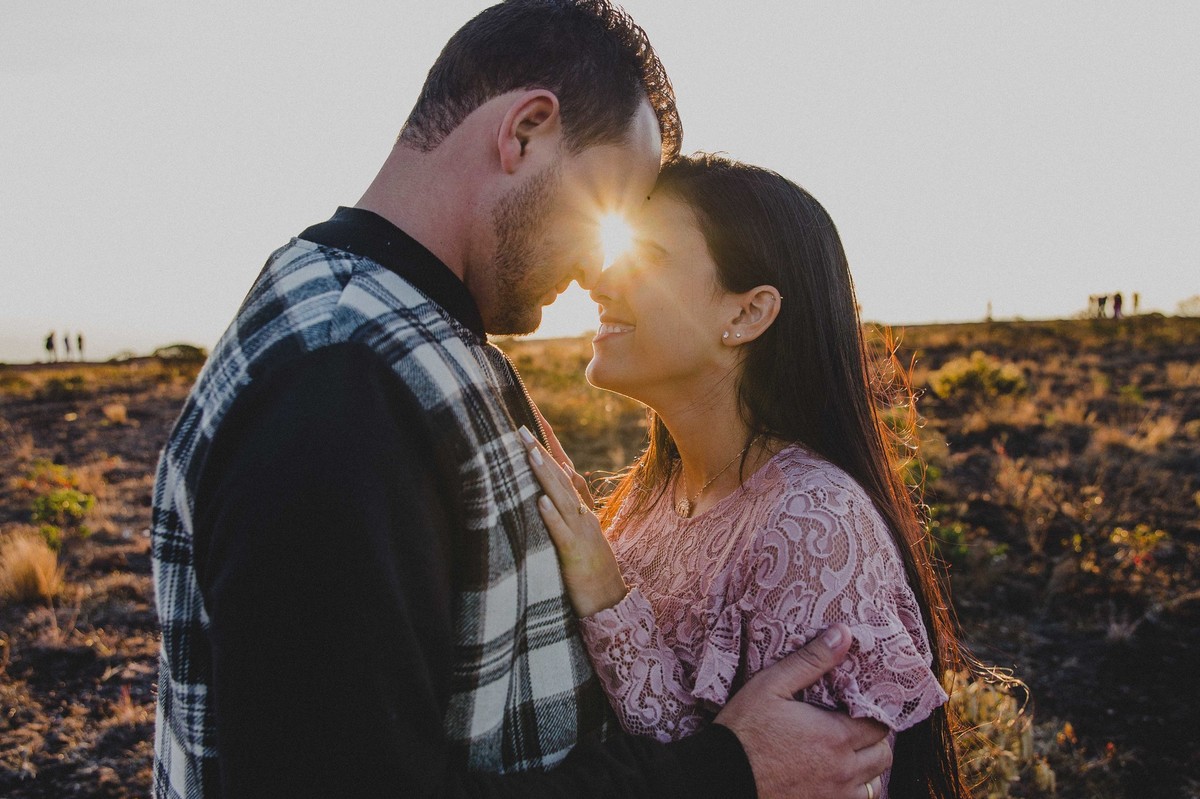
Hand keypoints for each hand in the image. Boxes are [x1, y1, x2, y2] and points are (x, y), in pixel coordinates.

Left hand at [519, 426, 626, 616]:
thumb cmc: (589, 569)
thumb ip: (565, 513)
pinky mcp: (575, 553)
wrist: (610, 601)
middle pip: (560, 477)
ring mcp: (580, 531)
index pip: (564, 471)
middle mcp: (582, 514)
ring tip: (530, 453)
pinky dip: (552, 516)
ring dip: (545, 475)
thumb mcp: (577, 535)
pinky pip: (562, 532)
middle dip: (541, 452)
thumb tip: (546, 493)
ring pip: (561, 498)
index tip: (534, 423)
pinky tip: (540, 501)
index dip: (550, 447)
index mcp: (580, 509)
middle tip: (521, 429)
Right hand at [714, 625, 890, 798]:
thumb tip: (844, 634)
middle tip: (853, 729)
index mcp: (834, 736)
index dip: (873, 713)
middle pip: (882, 757)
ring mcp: (831, 796)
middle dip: (873, 741)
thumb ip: (810, 660)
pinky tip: (829, 778)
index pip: (879, 725)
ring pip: (871, 785)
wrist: (719, 779)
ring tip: (843, 755)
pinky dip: (848, 791)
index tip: (859, 706)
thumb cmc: (743, 731)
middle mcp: (842, 771)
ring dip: (864, 769)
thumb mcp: (771, 685)